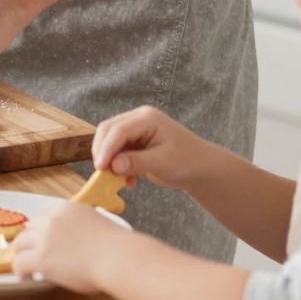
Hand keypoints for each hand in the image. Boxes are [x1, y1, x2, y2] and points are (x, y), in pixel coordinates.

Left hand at [11, 203, 125, 293]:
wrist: (117, 257)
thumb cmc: (115, 247)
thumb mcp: (95, 224)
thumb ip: (78, 227)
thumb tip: (73, 242)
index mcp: (66, 208)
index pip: (43, 217)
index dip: (40, 231)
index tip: (41, 241)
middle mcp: (51, 219)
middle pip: (28, 229)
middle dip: (29, 242)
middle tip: (31, 254)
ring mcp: (44, 238)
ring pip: (19, 245)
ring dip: (21, 255)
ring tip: (25, 268)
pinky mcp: (41, 258)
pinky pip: (19, 263)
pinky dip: (20, 271)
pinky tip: (25, 277)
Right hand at [91, 104, 208, 194]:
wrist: (200, 167)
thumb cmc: (187, 161)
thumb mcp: (162, 163)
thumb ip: (137, 162)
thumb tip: (113, 165)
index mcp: (147, 118)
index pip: (119, 130)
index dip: (107, 148)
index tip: (100, 167)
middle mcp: (138, 119)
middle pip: (109, 130)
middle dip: (103, 151)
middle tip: (101, 173)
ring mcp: (135, 129)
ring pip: (110, 141)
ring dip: (109, 160)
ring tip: (116, 179)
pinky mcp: (134, 141)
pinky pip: (117, 151)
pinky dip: (117, 165)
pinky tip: (128, 181)